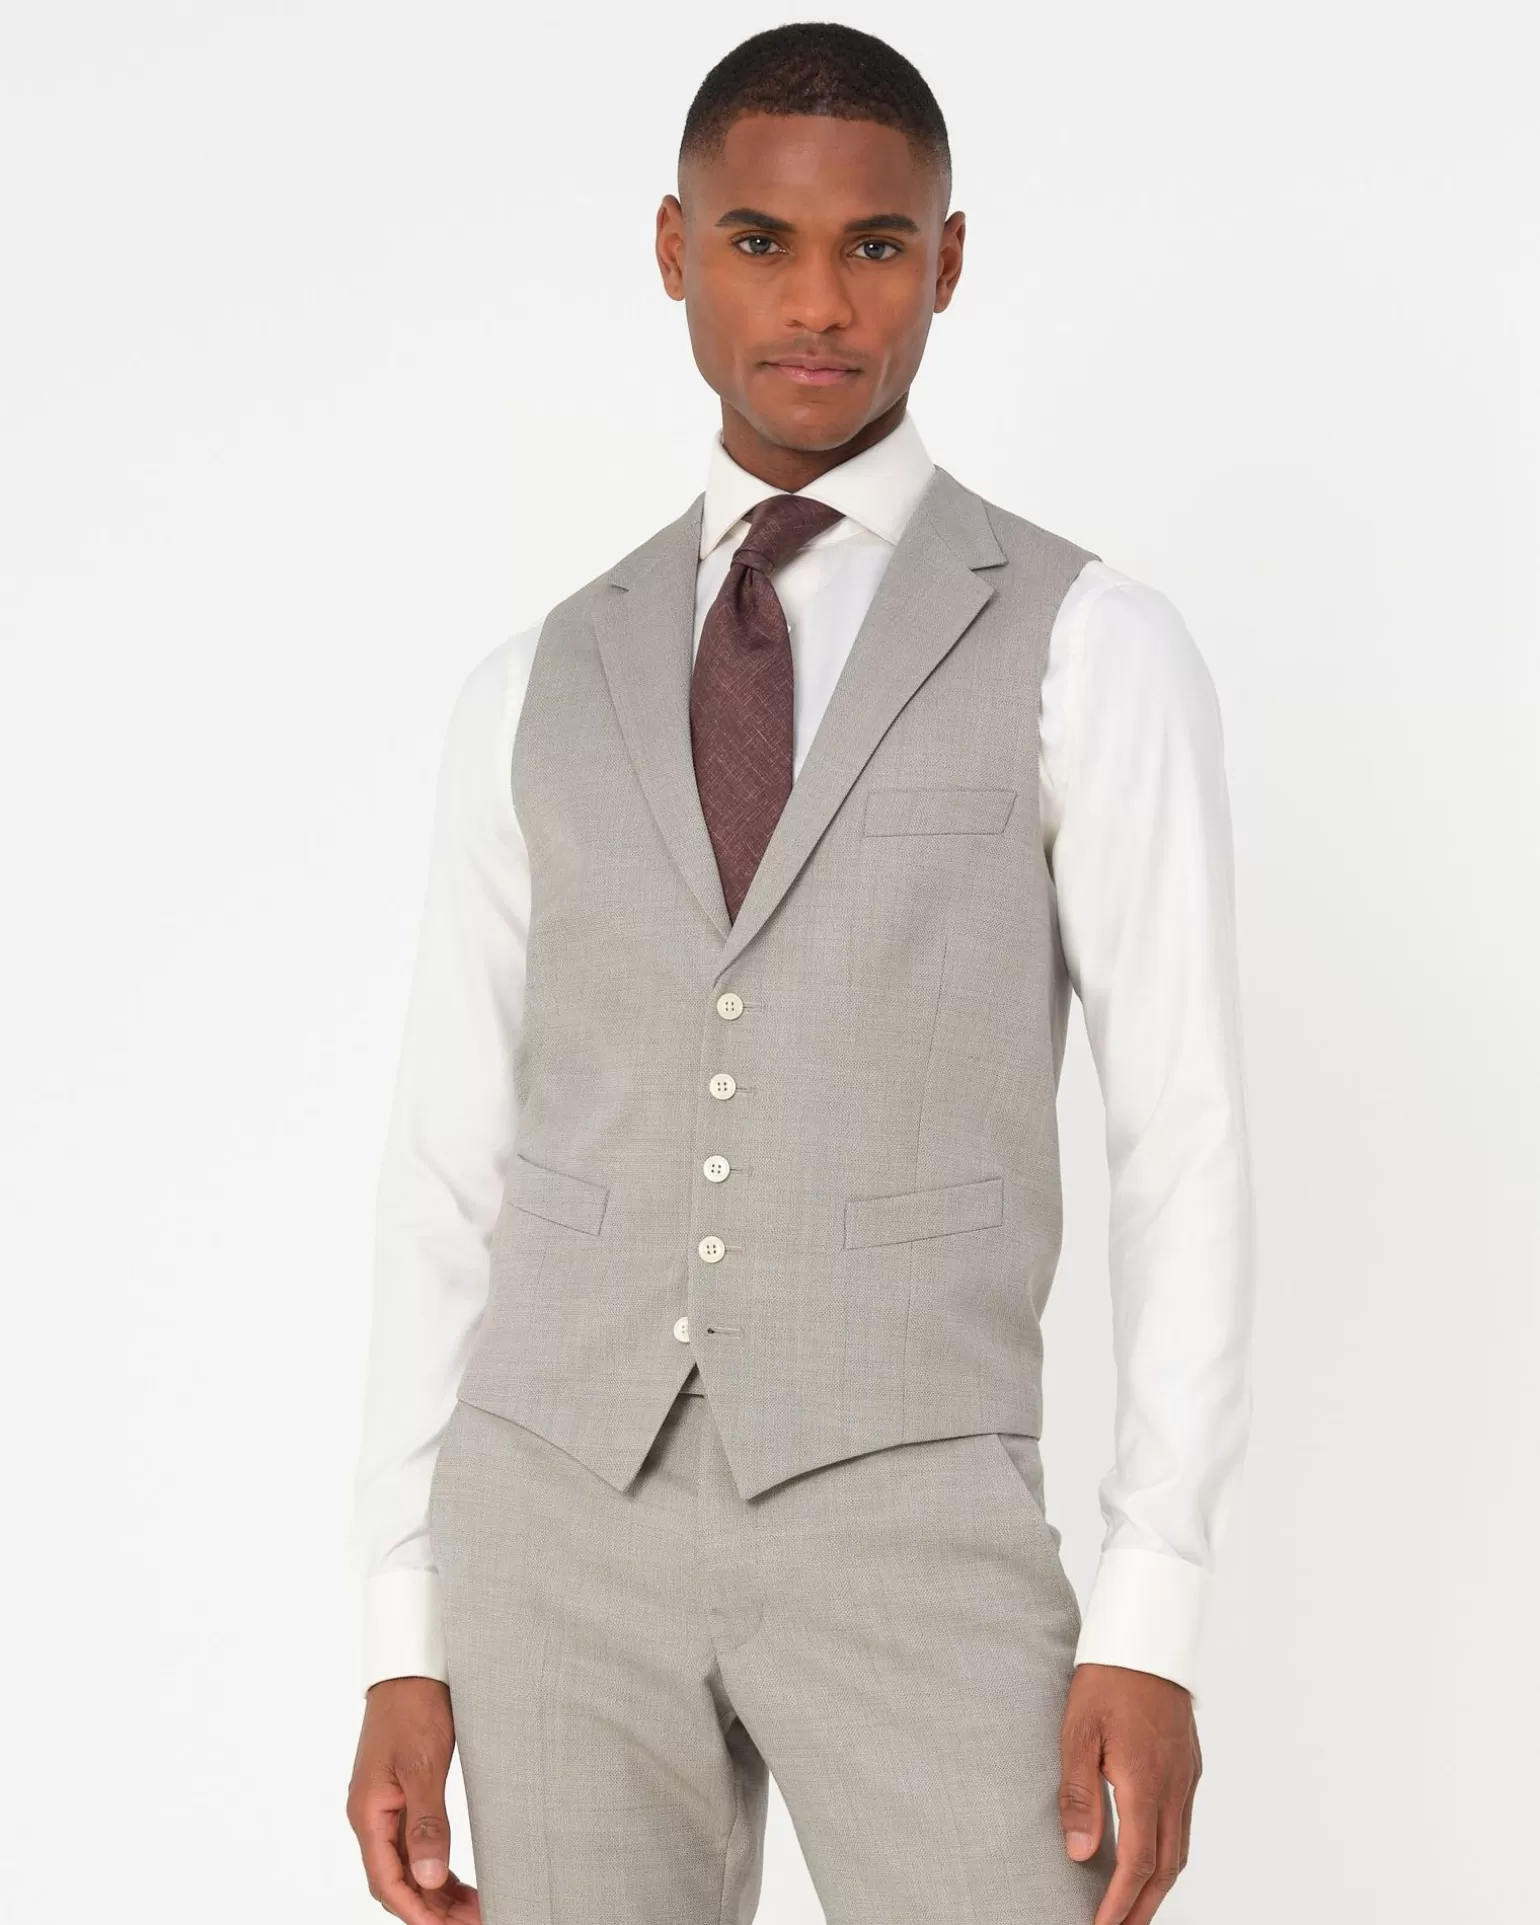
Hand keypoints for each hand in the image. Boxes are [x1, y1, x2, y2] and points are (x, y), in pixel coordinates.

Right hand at [347, 1676, 479, 1922]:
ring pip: (406, 1866)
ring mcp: (384, 1807)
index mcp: (368, 1813)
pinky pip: (412, 1845)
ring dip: (435, 1892)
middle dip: (431, 1909)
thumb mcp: (424, 1766)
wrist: (410, 1667)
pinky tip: (455, 1881)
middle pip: (396, 1881)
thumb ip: (427, 1823)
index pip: (387, 1882)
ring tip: (472, 1909)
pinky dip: (434, 1867)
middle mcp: (371, 1816)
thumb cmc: (414, 1708)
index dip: (417, 1913)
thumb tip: (431, 1879)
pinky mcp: (400, 1796)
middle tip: (474, 1921)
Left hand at [1058, 1662, 1200, 1924]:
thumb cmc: (1107, 1679)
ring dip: (1158, 1885)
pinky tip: (1152, 1857)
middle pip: (1165, 1868)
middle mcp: (1173, 1787)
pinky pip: (1183, 1824)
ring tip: (1134, 1907)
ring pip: (1179, 1849)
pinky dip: (1169, 1854)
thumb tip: (1081, 1853)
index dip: (1120, 1902)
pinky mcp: (1188, 1765)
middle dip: (1142, 1907)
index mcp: (1145, 1783)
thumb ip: (1079, 1795)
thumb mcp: (1078, 1733)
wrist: (1147, 1637)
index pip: (1138, 1863)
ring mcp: (1185, 1777)